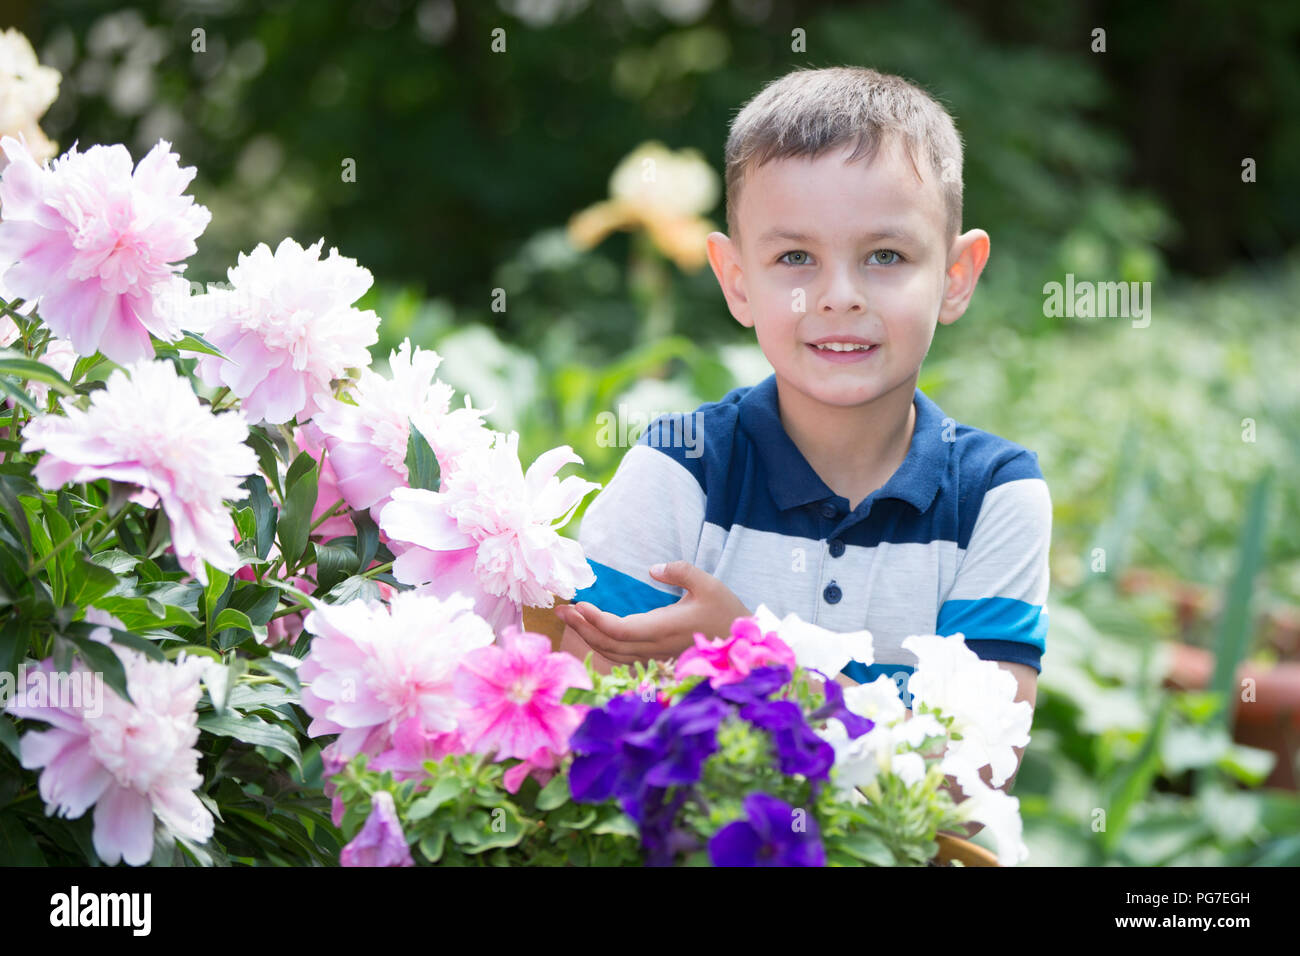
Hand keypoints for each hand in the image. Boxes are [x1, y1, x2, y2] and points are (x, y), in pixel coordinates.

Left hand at [555, 560, 750, 665]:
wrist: (743, 644)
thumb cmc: (726, 612)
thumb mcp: (709, 584)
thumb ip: (681, 571)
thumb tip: (653, 569)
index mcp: (664, 629)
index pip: (620, 630)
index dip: (595, 620)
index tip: (578, 604)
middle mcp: (654, 647)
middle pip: (608, 644)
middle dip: (581, 628)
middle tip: (559, 609)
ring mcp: (654, 655)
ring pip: (613, 654)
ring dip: (588, 637)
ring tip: (570, 618)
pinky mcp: (656, 657)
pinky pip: (622, 657)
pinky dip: (602, 646)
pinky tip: (592, 633)